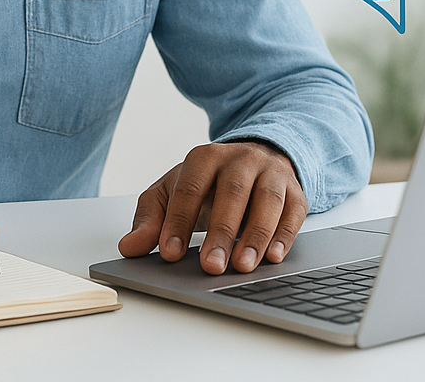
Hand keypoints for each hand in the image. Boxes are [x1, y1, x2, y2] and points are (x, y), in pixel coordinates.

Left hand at [117, 140, 306, 274]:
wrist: (255, 159)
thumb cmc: (209, 183)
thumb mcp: (173, 192)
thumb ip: (150, 218)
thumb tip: (129, 247)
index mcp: (204, 157)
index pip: (188, 189)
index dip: (177, 222)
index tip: (168, 254)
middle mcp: (240, 160)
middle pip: (231, 193)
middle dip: (221, 232)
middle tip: (211, 266)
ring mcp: (271, 173)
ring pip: (267, 200)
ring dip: (256, 235)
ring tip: (243, 266)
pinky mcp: (295, 190)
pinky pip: (294, 211)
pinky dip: (285, 235)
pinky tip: (273, 257)